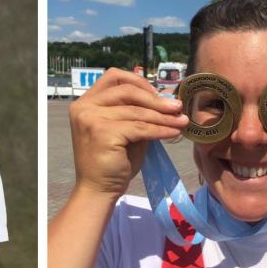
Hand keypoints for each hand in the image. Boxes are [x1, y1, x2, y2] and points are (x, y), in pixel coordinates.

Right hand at [68, 68, 187, 197]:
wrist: (98, 190)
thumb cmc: (112, 162)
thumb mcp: (124, 130)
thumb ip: (136, 112)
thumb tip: (167, 100)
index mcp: (86, 102)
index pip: (114, 77)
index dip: (139, 82)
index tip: (159, 95)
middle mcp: (84, 107)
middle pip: (127, 90)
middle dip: (156, 99)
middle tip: (178, 107)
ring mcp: (91, 119)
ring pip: (137, 111)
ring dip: (163, 116)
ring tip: (182, 121)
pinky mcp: (103, 133)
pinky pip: (140, 127)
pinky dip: (160, 129)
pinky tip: (173, 132)